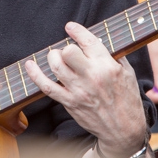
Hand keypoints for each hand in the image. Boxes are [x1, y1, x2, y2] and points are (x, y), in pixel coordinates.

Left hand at [25, 22, 147, 157]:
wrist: (124, 130)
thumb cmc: (127, 100)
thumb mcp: (128, 72)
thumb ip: (113, 55)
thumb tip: (97, 40)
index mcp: (107, 66)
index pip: (87, 41)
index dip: (76, 30)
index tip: (70, 27)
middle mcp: (91, 77)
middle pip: (68, 52)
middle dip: (67, 48)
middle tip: (70, 52)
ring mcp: (78, 91)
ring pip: (56, 66)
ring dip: (53, 57)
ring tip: (57, 57)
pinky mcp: (69, 102)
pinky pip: (46, 87)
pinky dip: (35, 75)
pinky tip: (30, 65)